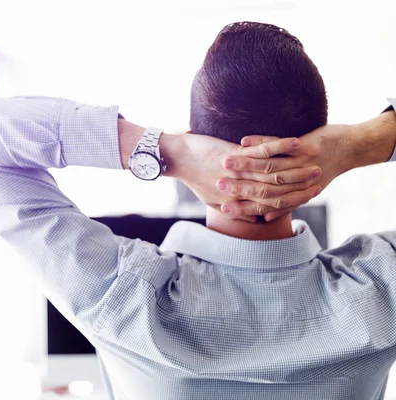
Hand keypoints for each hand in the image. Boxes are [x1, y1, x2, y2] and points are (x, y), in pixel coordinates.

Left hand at [163, 133, 322, 221]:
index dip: (292, 202)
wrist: (177, 159)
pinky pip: (262, 150)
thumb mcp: (212, 199)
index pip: (270, 205)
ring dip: (297, 168)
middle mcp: (240, 189)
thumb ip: (230, 207)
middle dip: (301, 185)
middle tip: (320, 180)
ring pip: (274, 173)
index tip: (309, 196)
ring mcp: (238, 171)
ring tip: (316, 163)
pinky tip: (298, 142)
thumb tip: (245, 216)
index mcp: (236, 201)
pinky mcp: (234, 153)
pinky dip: (281, 146)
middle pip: (277, 190)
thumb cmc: (193, 177)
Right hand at [218, 124, 352, 220]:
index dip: (242, 208)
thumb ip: (279, 206)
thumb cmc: (319, 170)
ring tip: (225, 161)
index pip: (261, 205)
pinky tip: (244, 140)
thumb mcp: (299, 191)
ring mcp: (299, 165)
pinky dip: (260, 143)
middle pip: (261, 188)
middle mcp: (293, 183)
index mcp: (289, 194)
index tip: (224, 208)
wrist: (347, 150)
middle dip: (238, 186)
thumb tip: (263, 219)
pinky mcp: (305, 148)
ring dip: (244, 164)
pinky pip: (278, 145)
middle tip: (218, 185)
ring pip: (267, 167)